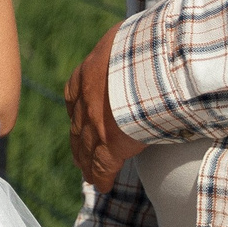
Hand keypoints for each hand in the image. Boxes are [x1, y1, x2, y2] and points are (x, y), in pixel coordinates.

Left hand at [64, 25, 146, 192]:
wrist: (151, 61)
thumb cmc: (149, 44)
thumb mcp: (132, 40)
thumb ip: (131, 49)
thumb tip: (148, 43)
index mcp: (88, 72)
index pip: (76, 96)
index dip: (77, 111)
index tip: (77, 120)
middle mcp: (85, 99)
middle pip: (77, 126)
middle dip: (78, 141)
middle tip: (79, 155)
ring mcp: (95, 123)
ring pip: (85, 149)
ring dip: (86, 162)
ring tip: (87, 174)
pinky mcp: (111, 143)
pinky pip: (103, 166)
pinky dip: (101, 177)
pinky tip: (102, 186)